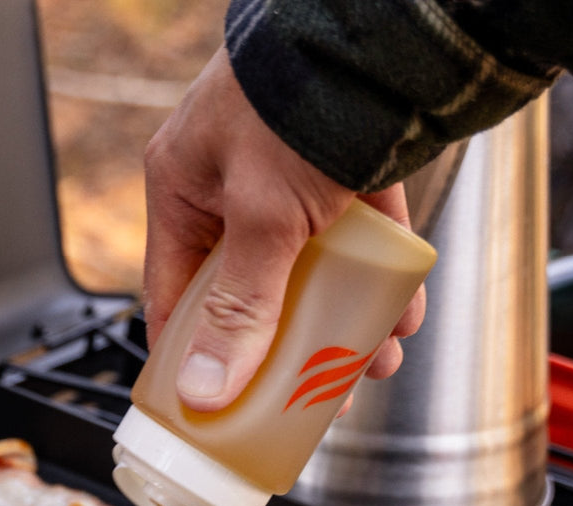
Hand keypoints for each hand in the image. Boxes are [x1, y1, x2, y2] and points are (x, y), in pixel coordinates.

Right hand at [143, 47, 424, 411]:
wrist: (390, 33)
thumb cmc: (299, 102)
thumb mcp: (263, 220)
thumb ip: (240, 306)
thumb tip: (206, 388)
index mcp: (185, 190)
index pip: (172, 293)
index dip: (188, 353)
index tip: (208, 403)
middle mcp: (233, 188)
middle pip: (247, 293)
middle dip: (280, 350)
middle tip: (303, 394)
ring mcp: (290, 182)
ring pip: (307, 275)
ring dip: (337, 324)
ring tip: (369, 363)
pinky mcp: (344, 174)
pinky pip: (355, 243)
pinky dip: (377, 282)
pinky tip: (400, 317)